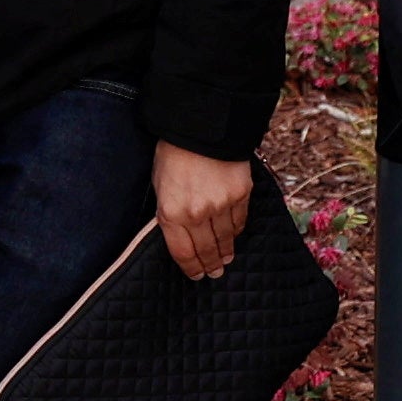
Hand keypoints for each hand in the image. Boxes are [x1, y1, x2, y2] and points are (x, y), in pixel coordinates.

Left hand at [152, 142, 254, 280]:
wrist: (201, 124)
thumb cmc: (172, 153)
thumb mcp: (160, 184)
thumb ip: (169, 212)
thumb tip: (182, 234)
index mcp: (171, 212)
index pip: (182, 252)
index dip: (191, 268)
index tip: (196, 276)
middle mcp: (196, 214)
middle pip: (206, 250)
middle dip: (210, 265)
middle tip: (215, 274)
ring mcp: (221, 205)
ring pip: (226, 238)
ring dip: (226, 252)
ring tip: (226, 260)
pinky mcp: (241, 194)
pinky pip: (240, 221)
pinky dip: (236, 231)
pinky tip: (234, 236)